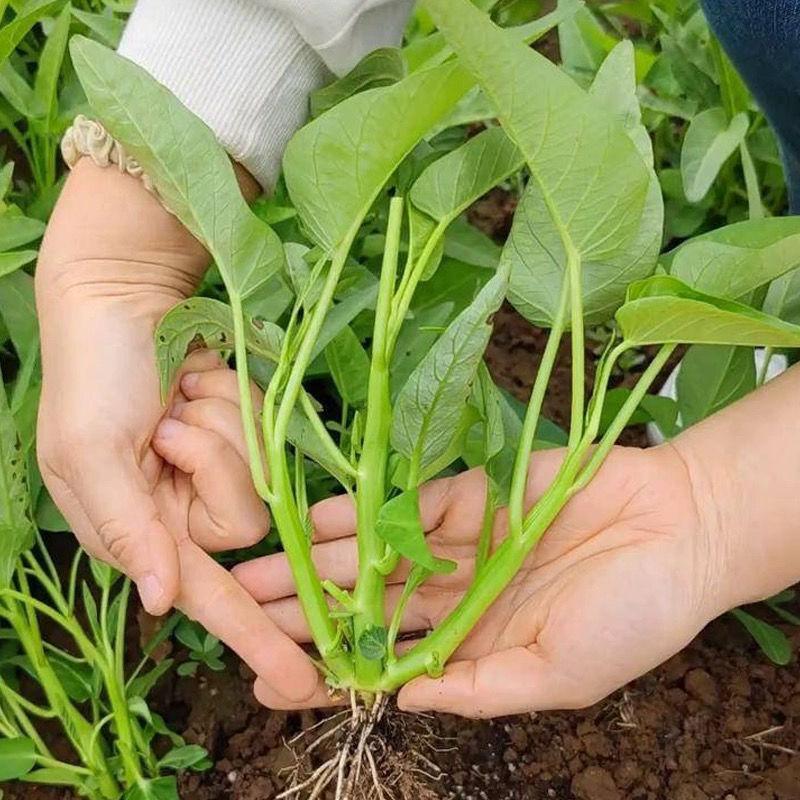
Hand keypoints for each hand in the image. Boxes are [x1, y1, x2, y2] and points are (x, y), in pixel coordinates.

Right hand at [36, 161, 320, 703]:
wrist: (127, 298)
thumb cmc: (94, 375)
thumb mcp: (90, 453)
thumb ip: (126, 528)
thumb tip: (159, 601)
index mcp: (138, 531)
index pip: (208, 599)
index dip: (256, 641)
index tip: (304, 683)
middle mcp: (183, 512)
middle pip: (244, 525)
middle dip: (208, 460)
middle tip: (167, 420)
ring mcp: (220, 472)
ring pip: (261, 477)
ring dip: (216, 425)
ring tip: (180, 395)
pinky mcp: (248, 434)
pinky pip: (268, 436)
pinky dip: (233, 402)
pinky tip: (200, 382)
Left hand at [234, 443, 726, 715]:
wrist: (678, 529)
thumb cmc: (631, 614)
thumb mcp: (558, 674)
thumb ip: (480, 688)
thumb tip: (404, 702)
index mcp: (474, 644)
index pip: (384, 663)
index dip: (328, 672)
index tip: (271, 682)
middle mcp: (455, 594)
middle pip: (362, 608)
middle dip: (301, 613)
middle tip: (236, 615)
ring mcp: (458, 543)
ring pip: (370, 556)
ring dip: (315, 562)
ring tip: (255, 572)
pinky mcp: (469, 495)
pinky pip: (402, 506)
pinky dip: (359, 513)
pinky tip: (314, 521)